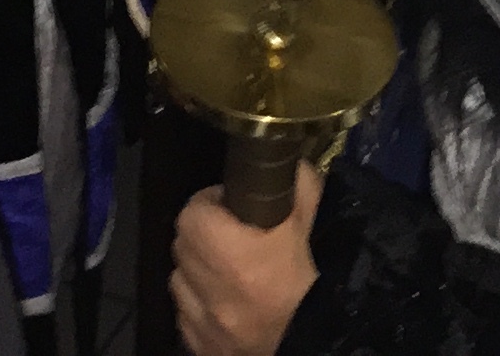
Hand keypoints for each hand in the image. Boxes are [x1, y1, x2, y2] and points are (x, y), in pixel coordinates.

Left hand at [172, 167, 319, 355]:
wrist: (318, 342)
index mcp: (231, 255)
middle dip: (202, 236)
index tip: (229, 208)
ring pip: (181, 280)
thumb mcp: (310, 224)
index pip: (192, 213)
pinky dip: (200, 306)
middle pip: (183, 245)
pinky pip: (186, 316)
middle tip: (229, 238)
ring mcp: (202, 323)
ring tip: (227, 273)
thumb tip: (287, 162)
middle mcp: (210, 291)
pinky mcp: (201, 347)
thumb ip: (297, 185)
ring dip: (197, 271)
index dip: (209, 205)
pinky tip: (226, 304)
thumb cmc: (312, 283)